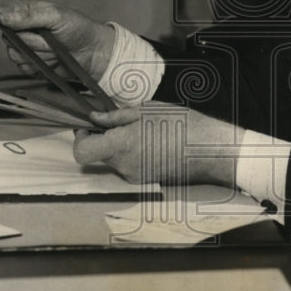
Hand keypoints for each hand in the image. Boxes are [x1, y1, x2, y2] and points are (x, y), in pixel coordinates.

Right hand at [0, 0, 115, 81]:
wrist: (94, 53)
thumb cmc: (78, 28)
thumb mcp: (55, 16)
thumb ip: (28, 16)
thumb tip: (1, 16)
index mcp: (26, 12)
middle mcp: (22, 29)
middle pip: (6, 38)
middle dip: (27, 40)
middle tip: (47, 37)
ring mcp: (26, 48)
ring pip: (14, 55)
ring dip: (36, 53)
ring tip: (54, 48)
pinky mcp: (32, 64)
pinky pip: (24, 69)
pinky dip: (38, 66)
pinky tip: (52, 61)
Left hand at [73, 107, 239, 186]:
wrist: (210, 150)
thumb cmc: (181, 124)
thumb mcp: (146, 110)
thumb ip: (116, 116)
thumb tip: (96, 118)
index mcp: (121, 146)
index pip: (82, 151)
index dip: (80, 139)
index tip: (88, 127)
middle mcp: (124, 166)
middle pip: (99, 154)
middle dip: (105, 138)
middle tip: (122, 122)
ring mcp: (134, 176)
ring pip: (115, 159)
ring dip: (122, 146)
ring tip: (145, 130)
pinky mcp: (145, 180)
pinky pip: (130, 166)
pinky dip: (135, 154)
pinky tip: (154, 141)